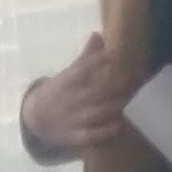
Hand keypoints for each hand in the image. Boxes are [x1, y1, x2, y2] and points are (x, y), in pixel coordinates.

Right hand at [21, 33, 131, 154]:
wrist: (36, 119)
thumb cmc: (57, 92)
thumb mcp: (66, 74)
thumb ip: (84, 57)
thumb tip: (98, 35)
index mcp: (66, 82)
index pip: (81, 69)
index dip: (97, 61)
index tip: (114, 53)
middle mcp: (71, 100)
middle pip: (95, 91)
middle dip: (116, 85)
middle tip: (135, 77)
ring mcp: (74, 119)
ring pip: (97, 112)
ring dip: (114, 104)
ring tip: (129, 96)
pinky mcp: (76, 136)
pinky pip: (92, 134)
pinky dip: (106, 129)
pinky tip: (119, 122)